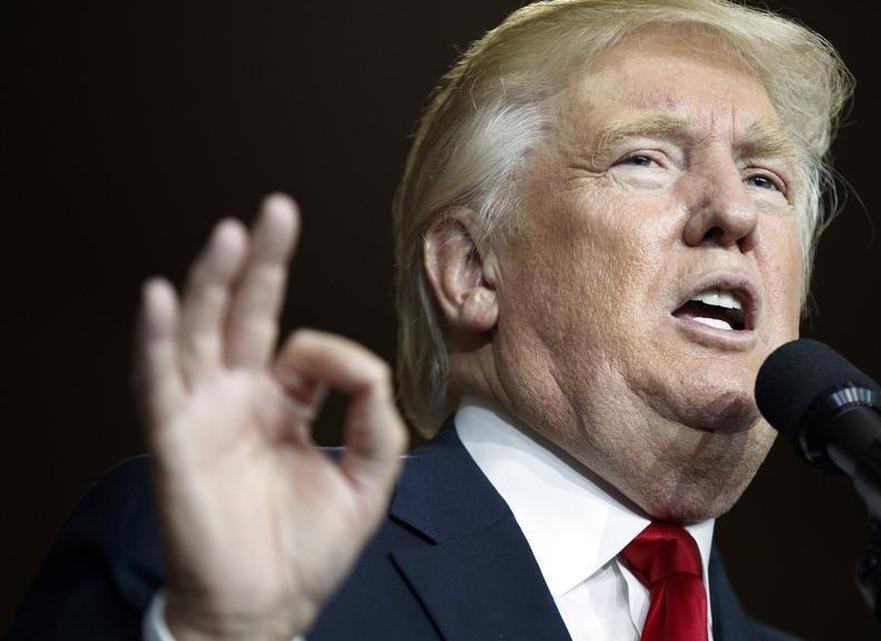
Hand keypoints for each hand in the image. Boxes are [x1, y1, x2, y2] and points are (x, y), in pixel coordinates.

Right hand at [134, 194, 406, 640]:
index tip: (354, 380)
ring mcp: (204, 415)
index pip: (302, 349)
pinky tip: (161, 298)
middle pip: (244, 314)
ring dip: (211, 282)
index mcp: (282, 405)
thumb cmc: (310, 548)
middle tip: (276, 210)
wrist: (268, 607)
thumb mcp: (369, 479)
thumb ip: (378, 421)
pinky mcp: (176, 442)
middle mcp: (239, 399)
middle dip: (260, 261)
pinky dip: (156, 340)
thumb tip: (369, 369)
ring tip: (230, 233)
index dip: (334, 354)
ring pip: (201, 334)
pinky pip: (159, 384)